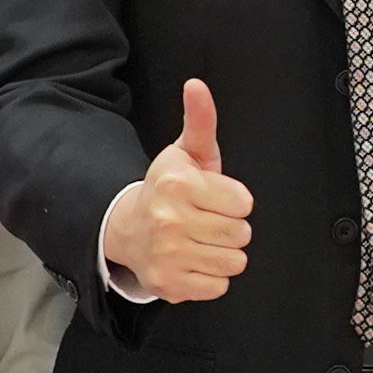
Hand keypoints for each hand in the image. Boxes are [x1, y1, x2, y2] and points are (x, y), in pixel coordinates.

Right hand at [107, 78, 253, 303]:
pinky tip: (193, 260)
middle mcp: (171, 220)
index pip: (244, 202)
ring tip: (200, 241)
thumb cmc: (168, 190)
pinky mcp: (170, 285)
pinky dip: (211, 277)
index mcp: (179, 184)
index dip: (234, 201)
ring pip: (234, 262)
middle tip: (205, 221)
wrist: (129, 229)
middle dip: (230, 228)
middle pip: (242, 233)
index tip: (213, 199)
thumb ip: (200, 120)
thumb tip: (197, 85)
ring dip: (223, 253)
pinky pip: (219, 286)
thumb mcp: (186, 153)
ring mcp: (169, 256)